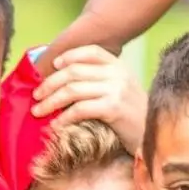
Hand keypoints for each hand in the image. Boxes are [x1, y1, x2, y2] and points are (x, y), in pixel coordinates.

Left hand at [32, 45, 146, 154]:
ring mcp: (117, 90)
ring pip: (73, 90)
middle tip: (36, 96)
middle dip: (50, 83)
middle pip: (74, 72)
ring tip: (39, 111)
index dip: (69, 56)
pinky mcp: (114, 109)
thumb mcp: (119, 91)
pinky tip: (55, 125)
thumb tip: (63, 80)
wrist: (152, 137)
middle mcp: (118, 74)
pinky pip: (79, 109)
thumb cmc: (131, 117)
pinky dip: (63, 117)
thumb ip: (99, 81)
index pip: (90, 52)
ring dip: (50, 101)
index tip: (53, 67)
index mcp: (119, 66)